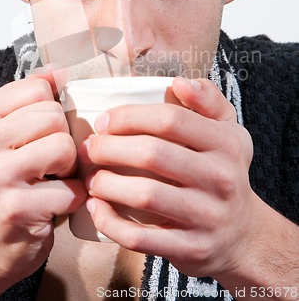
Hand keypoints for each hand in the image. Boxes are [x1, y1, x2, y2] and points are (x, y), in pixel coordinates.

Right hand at [0, 69, 86, 297]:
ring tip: (51, 181)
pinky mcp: (15, 207)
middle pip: (54, 115)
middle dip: (61, 140)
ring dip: (68, 169)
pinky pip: (71, 188)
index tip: (41, 133)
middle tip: (47, 163)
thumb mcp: (6, 135)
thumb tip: (58, 71)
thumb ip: (29, 100)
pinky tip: (52, 205)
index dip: (51, 110)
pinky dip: (72, 199)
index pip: (38, 88)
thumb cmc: (2, 186)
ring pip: (64, 147)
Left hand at [81, 77, 258, 278]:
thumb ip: (208, 100)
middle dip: (109, 147)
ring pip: (145, 194)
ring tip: (91, 177)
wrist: (242, 234)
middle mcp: (220, 178)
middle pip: (152, 154)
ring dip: (106, 184)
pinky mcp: (190, 248)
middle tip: (89, 148)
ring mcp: (206, 216)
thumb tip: (180, 82)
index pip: (170, 119)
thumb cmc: (223, 172)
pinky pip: (141, 237)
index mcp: (225, 143)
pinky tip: (97, 209)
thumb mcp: (229, 131)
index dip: (129, 116)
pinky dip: (111, 223)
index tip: (104, 121)